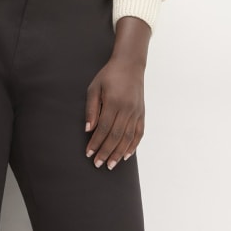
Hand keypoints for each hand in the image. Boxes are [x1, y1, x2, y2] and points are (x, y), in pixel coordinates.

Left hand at [84, 16, 149, 168]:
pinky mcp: (142, 113)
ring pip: (128, 138)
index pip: (103, 128)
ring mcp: (136, 112)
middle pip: (116, 136)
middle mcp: (127, 109)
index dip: (96, 143)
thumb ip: (91, 109)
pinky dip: (133, 146)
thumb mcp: (94, 88)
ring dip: (119, 153)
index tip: (88, 153)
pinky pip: (139, 133)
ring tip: (111, 165)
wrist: (130, 65)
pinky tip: (126, 155)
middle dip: (106, 152)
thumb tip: (88, 129)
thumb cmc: (109, 76)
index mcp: (114, 102)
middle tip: (98, 164)